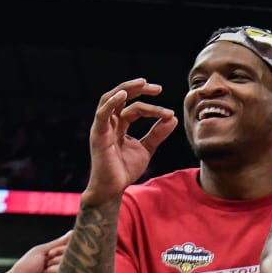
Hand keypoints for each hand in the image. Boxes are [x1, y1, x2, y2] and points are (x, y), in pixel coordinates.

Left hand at [0, 236, 69, 272]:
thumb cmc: (25, 267)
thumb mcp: (41, 251)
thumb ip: (58, 243)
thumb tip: (73, 232)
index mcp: (56, 258)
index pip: (68, 249)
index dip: (59, 251)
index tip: (49, 254)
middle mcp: (60, 267)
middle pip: (68, 259)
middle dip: (54, 261)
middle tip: (44, 266)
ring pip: (65, 269)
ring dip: (51, 271)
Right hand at [81, 79, 176, 208]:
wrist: (113, 189)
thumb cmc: (125, 170)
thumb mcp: (146, 148)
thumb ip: (158, 133)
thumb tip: (173, 117)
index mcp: (119, 125)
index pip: (135, 108)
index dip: (151, 106)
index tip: (169, 113)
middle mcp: (109, 123)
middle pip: (120, 97)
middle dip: (137, 89)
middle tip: (157, 88)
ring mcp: (102, 128)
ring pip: (110, 100)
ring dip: (125, 89)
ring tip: (142, 83)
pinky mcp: (98, 135)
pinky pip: (102, 114)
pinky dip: (111, 102)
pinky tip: (124, 95)